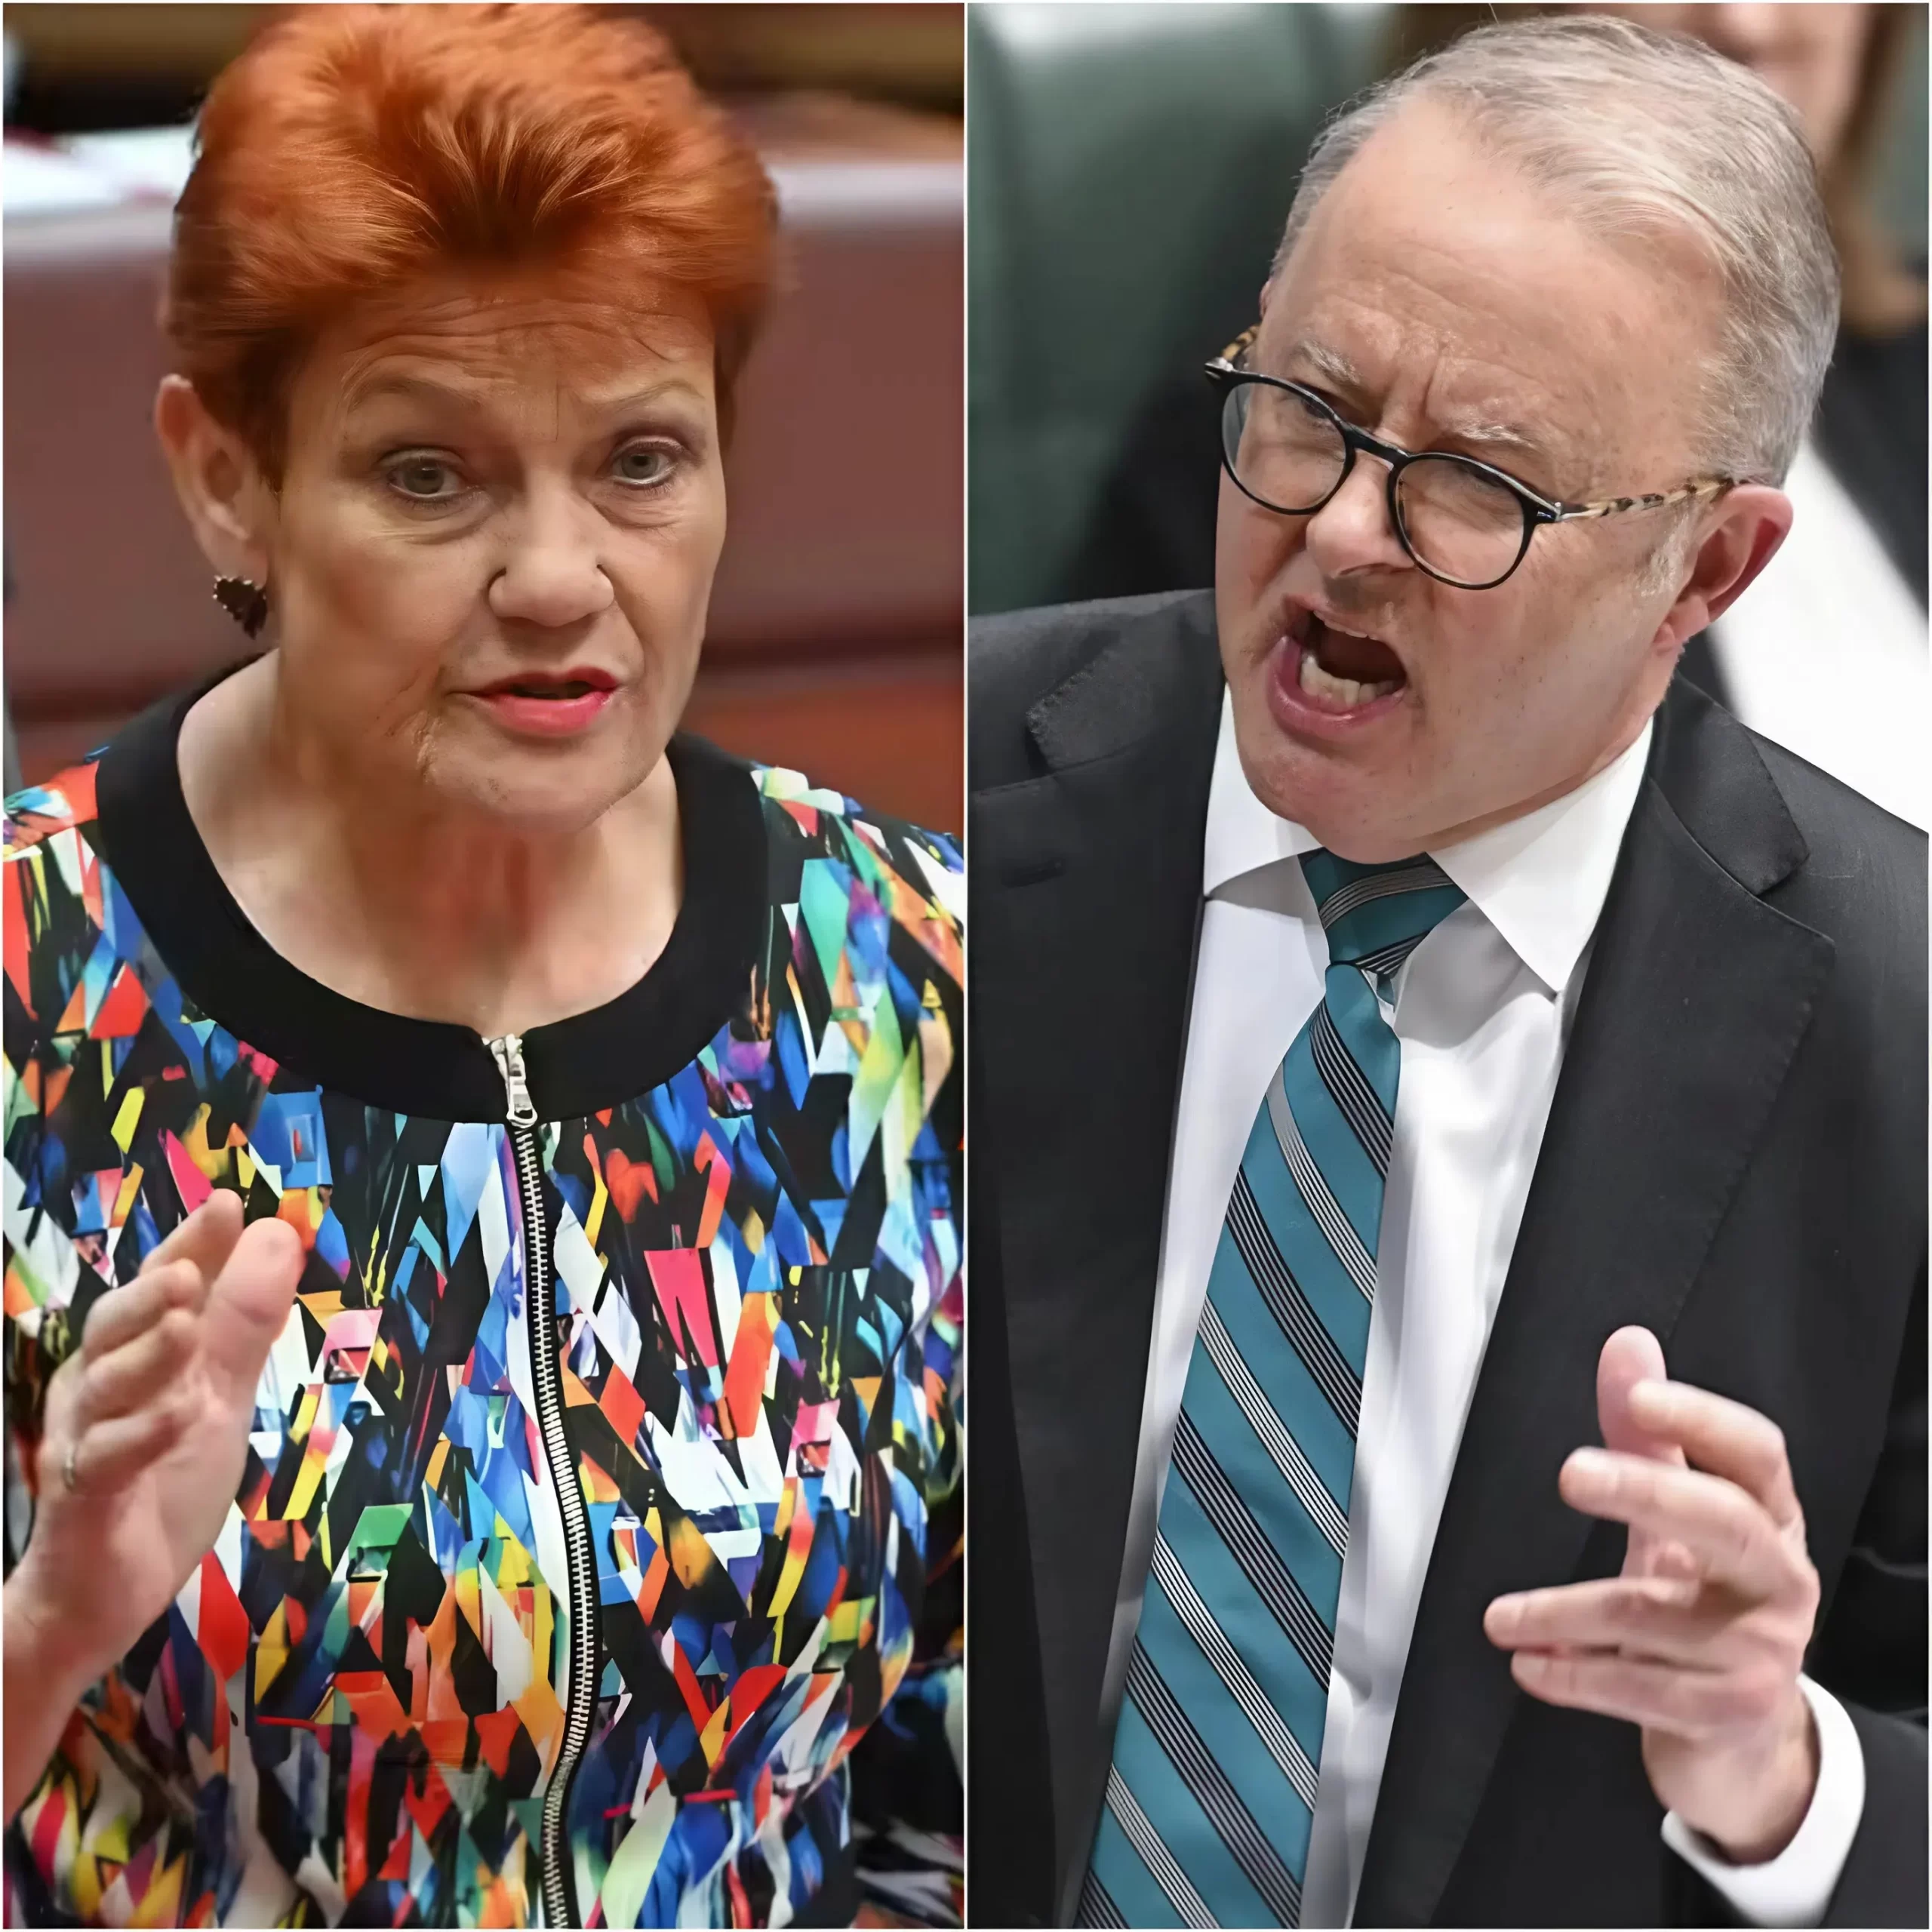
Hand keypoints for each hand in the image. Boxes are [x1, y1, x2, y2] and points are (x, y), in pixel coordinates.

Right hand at [12, 1194, 302, 1684]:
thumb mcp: (216, 1394)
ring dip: (146, 1356)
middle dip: (150, 1295)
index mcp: (131, 1358)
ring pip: (104, 1389)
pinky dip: (141, 1436)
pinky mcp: (84, 1503)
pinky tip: (178, 1415)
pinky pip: (107, 1463)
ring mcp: (85, 1444)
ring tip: (185, 1325)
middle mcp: (97, 1390)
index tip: (227, 1204)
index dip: (189, 1246)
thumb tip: (275, 1233)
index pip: (160, 1290)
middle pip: (113, 1328)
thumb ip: (243, 1322)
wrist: (103, 1596)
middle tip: (188, 1269)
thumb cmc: (159, 1482)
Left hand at [1483, 1326, 1821, 1862]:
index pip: (1756, 1454)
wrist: (1742, 1738)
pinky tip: (1527, 1662)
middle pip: (1724, 1521)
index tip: (1640, 1397)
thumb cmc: (1703, 1605)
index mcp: (1772, 1518)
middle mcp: (1780, 1579)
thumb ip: (1647, 1437)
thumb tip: (1628, 1345)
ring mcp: (1763, 1650)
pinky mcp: (1731, 1712)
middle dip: (1645, 1491)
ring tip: (1500, 1616)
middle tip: (1570, 1472)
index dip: (1703, 1420)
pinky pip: (1639, 1686)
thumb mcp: (1676, 1520)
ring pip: (1651, 1616)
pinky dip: (1572, 1675)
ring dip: (1561, 1614)